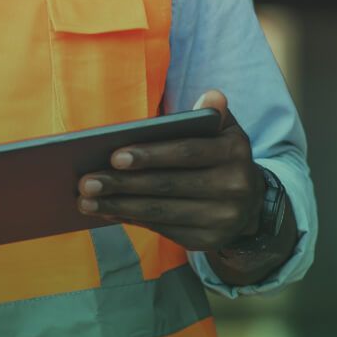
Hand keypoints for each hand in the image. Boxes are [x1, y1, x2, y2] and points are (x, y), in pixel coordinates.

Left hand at [76, 90, 265, 251]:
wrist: (251, 203)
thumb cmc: (220, 155)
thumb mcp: (224, 130)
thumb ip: (212, 113)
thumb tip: (212, 96)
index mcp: (234, 153)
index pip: (185, 153)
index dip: (149, 155)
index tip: (113, 157)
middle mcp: (233, 188)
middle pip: (167, 185)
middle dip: (122, 184)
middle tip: (86, 181)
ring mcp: (222, 219)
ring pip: (161, 212)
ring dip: (119, 206)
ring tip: (85, 201)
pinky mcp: (208, 240)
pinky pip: (163, 229)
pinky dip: (132, 219)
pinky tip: (107, 210)